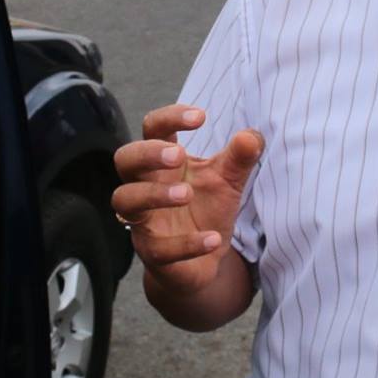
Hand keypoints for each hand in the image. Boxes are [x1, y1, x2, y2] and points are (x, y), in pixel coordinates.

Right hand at [111, 104, 262, 295]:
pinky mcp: (152, 253)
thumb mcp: (228, 180)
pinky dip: (186, 243)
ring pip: (125, 200)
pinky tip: (212, 239)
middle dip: (147, 154)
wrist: (203, 260)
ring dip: (154, 195)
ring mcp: (144, 220)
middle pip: (124, 159)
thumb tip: (253, 136)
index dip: (170, 118)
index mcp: (162, 162)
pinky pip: (157, 248)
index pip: (152, 128)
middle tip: (179, 156)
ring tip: (187, 194)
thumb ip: (240, 158)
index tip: (200, 117)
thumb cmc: (207, 208)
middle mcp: (145, 186)